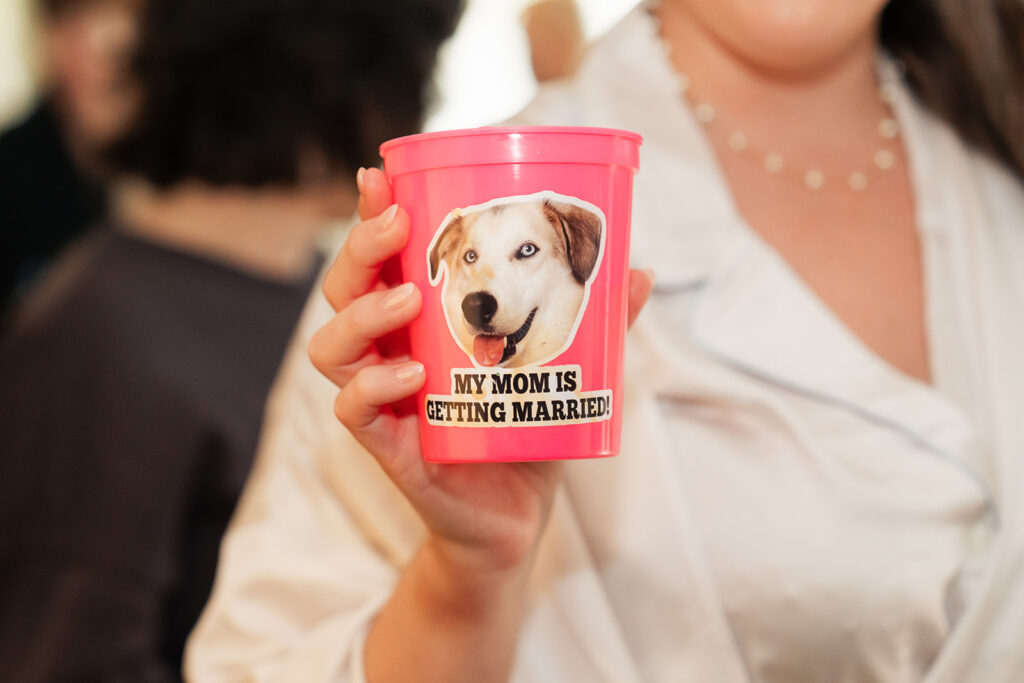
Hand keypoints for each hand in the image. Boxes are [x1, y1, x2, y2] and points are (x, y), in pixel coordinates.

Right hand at [309, 167, 653, 572]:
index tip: (380, 177)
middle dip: (360, 250)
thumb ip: (599, 321)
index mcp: (421, 323)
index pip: (382, 259)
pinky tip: (411, 373)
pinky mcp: (389, 447)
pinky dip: (373, 387)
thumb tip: (641, 271)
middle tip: (398, 228)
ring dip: (363, 313)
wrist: (516, 517)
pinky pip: (352, 411)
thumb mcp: (566, 368)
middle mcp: (390, 353)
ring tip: (409, 299)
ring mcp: (384, 400)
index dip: (372, 216)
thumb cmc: (527, 431)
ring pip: (332, 346)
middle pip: (343, 290)